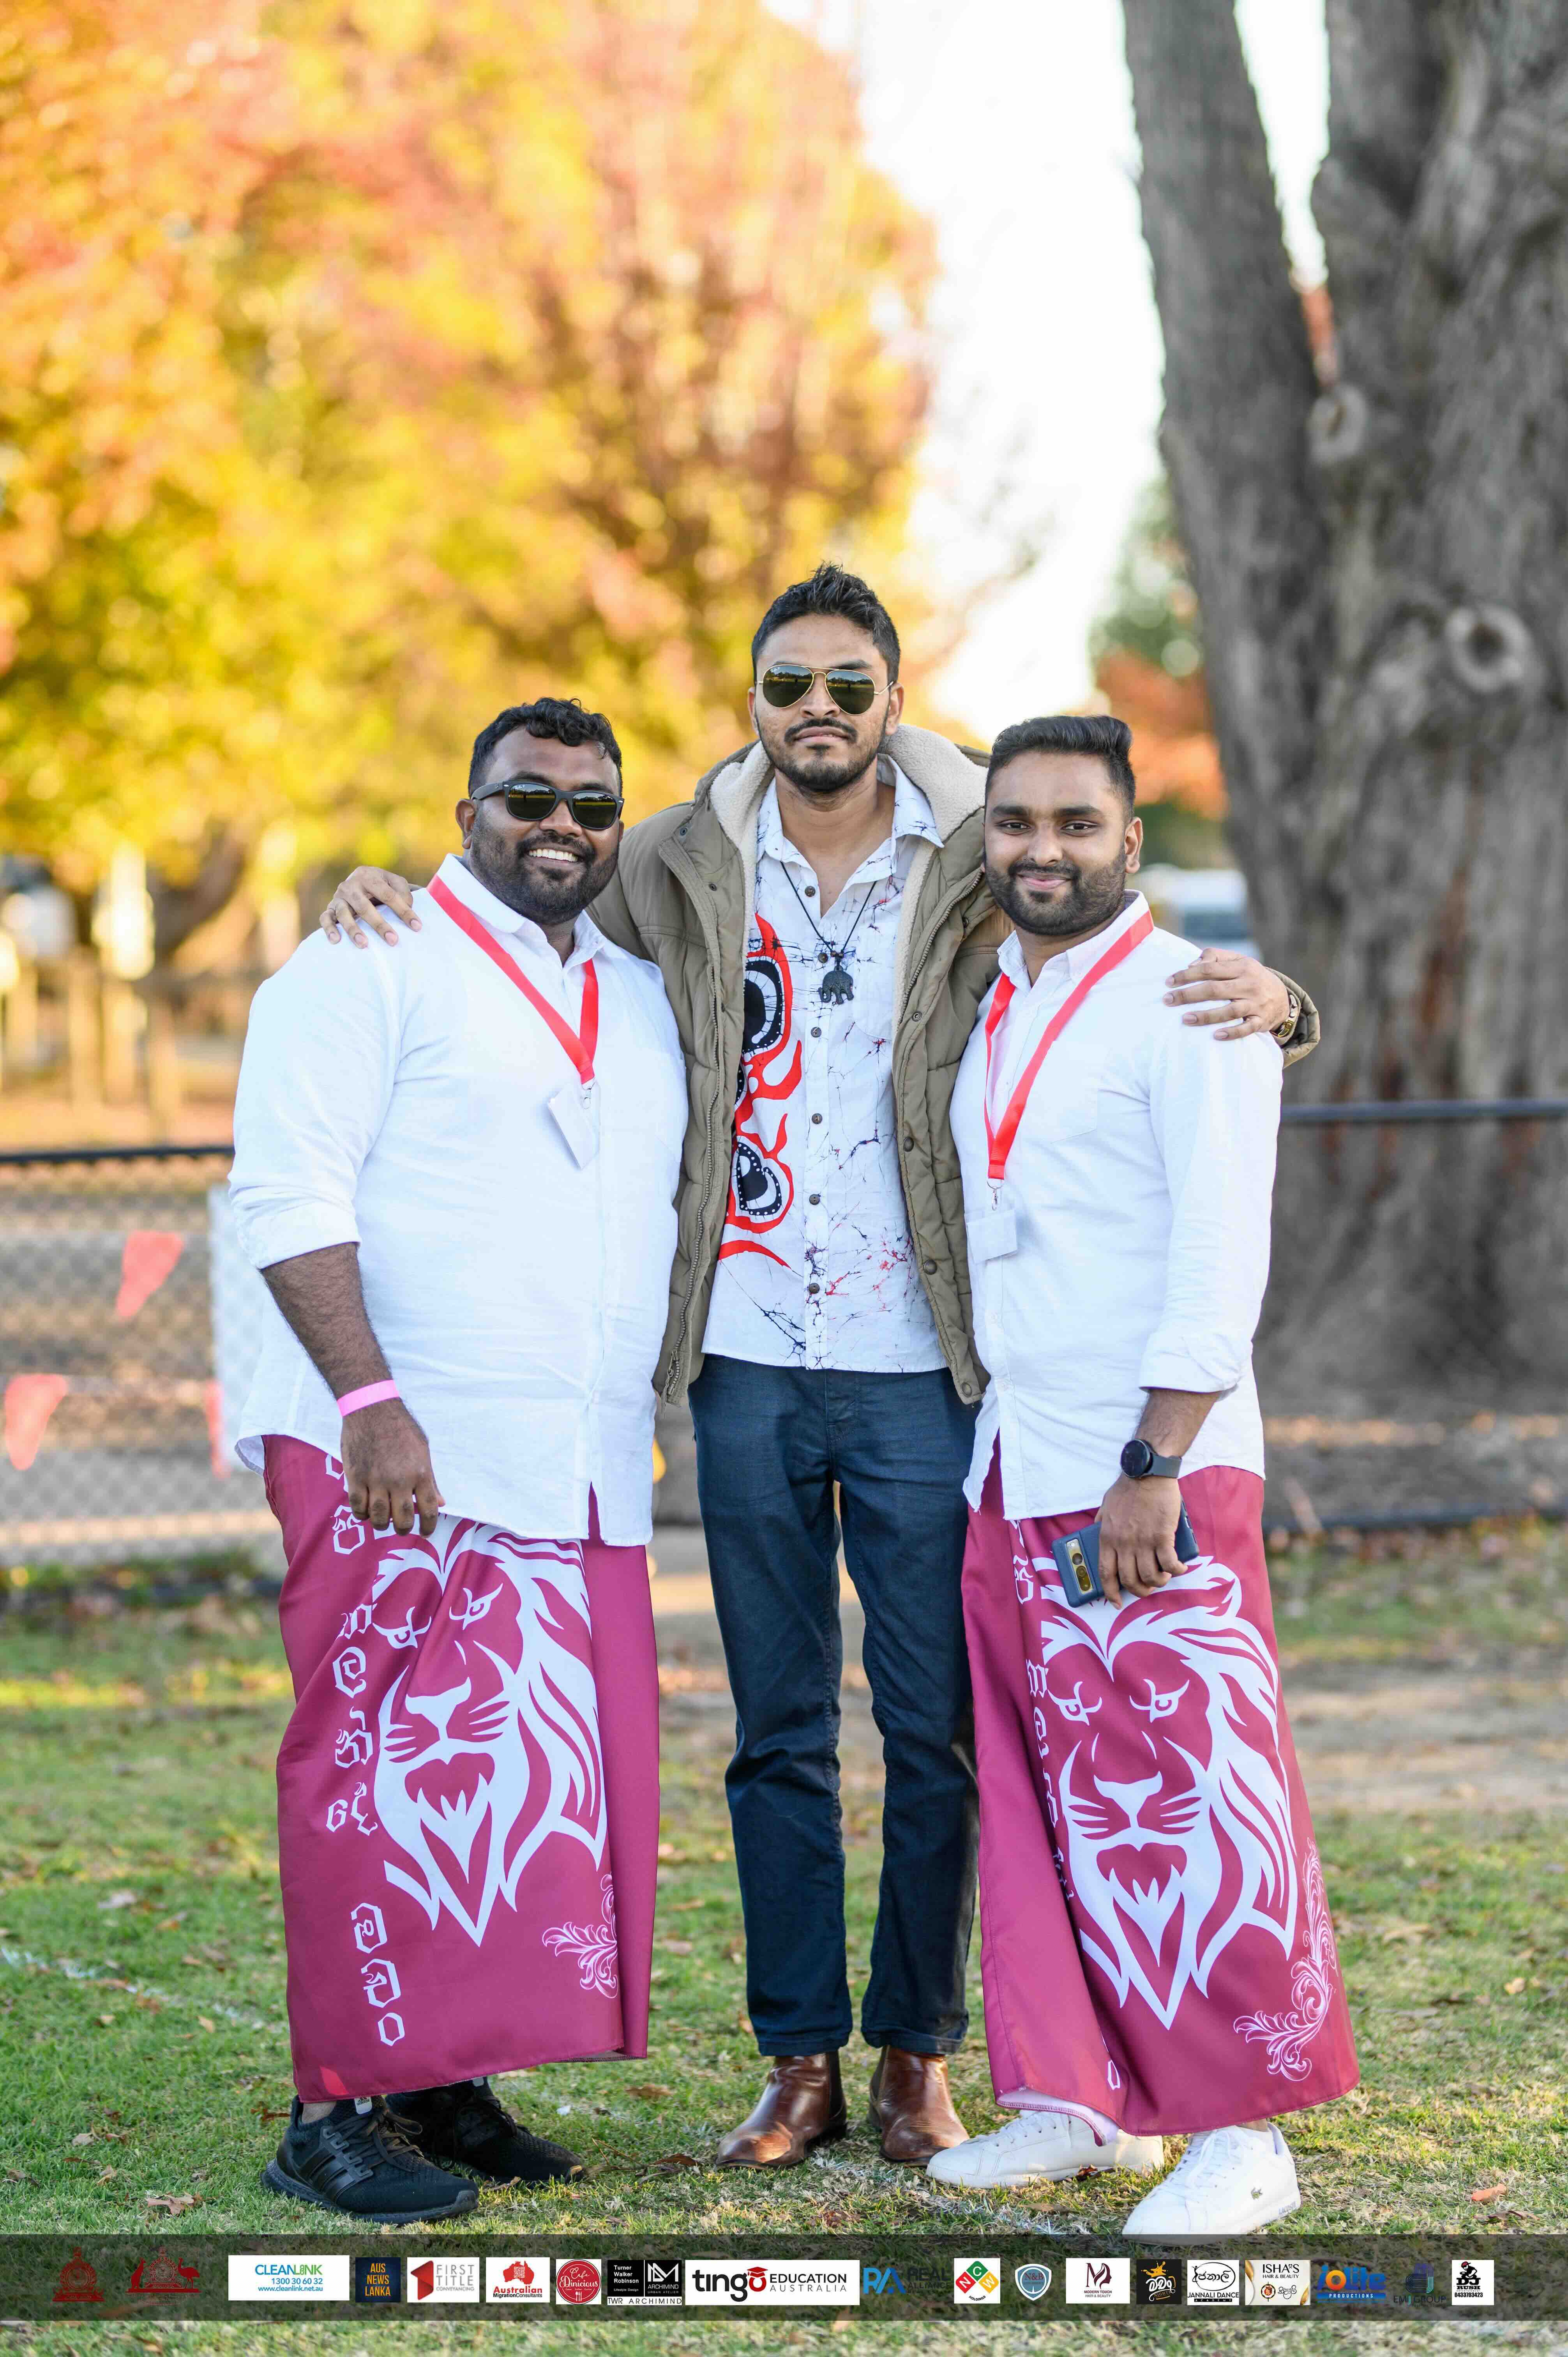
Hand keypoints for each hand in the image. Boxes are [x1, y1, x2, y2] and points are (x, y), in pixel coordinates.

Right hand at [320, 867, 417, 949]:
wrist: (358, 881)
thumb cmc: (381, 886)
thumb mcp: (394, 882)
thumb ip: (404, 891)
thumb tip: (407, 906)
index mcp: (368, 875)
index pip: (388, 894)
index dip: (403, 911)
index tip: (416, 926)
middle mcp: (350, 885)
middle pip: (365, 906)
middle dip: (379, 924)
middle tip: (393, 940)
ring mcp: (338, 897)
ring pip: (344, 914)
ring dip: (353, 930)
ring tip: (364, 944)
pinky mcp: (330, 908)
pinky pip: (325, 918)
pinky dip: (329, 929)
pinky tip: (336, 941)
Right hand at [340, 1399, 443, 1534]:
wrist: (372, 1408)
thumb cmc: (401, 1427)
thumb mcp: (423, 1449)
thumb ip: (431, 1479)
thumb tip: (440, 1503)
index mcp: (420, 1472)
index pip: (429, 1510)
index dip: (428, 1526)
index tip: (426, 1532)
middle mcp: (399, 1480)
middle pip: (403, 1519)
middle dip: (404, 1529)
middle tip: (402, 1527)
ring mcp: (375, 1480)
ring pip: (378, 1518)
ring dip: (382, 1524)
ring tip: (383, 1521)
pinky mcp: (355, 1477)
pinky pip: (358, 1507)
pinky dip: (362, 1514)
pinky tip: (366, 1510)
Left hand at [1097, 1474, 1183, 1604]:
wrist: (1148, 1473)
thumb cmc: (1127, 1488)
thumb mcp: (1105, 1505)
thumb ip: (1101, 1521)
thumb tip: (1096, 1531)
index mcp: (1107, 1538)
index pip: (1105, 1573)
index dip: (1111, 1592)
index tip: (1117, 1602)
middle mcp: (1123, 1543)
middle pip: (1130, 1580)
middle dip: (1141, 1591)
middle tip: (1149, 1588)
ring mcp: (1143, 1541)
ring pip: (1150, 1576)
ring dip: (1159, 1582)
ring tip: (1165, 1576)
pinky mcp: (1162, 1536)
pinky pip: (1169, 1564)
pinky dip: (1176, 1570)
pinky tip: (1180, 1568)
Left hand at [1164, 949, 1289, 1039]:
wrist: (1282, 997)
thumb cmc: (1250, 977)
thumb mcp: (1238, 961)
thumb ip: (1215, 957)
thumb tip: (1192, 964)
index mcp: (1241, 967)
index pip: (1209, 970)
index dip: (1187, 975)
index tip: (1169, 982)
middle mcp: (1249, 984)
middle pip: (1215, 990)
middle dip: (1189, 995)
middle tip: (1168, 1000)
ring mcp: (1256, 1004)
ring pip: (1229, 1011)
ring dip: (1206, 1016)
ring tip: (1185, 1019)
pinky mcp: (1260, 1021)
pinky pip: (1246, 1029)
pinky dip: (1232, 1032)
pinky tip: (1216, 1035)